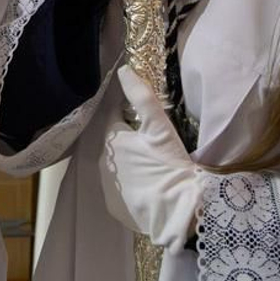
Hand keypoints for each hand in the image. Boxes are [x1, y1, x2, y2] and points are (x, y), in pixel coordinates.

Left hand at [101, 65, 200, 252]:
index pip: (114, 119)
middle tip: (152, 147)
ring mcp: (106, 187)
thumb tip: (123, 70)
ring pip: (116, 167)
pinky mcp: (114, 206)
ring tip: (151, 168)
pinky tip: (147, 187)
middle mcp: (102, 162)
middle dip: (129, 142)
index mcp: (111, 140)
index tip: (144, 121)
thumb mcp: (159, 127)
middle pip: (115, 144)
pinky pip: (120, 190)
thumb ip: (142, 97)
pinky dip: (130, 186)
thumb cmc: (168, 164)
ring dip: (128, 164)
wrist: (177, 210)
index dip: (129, 116)